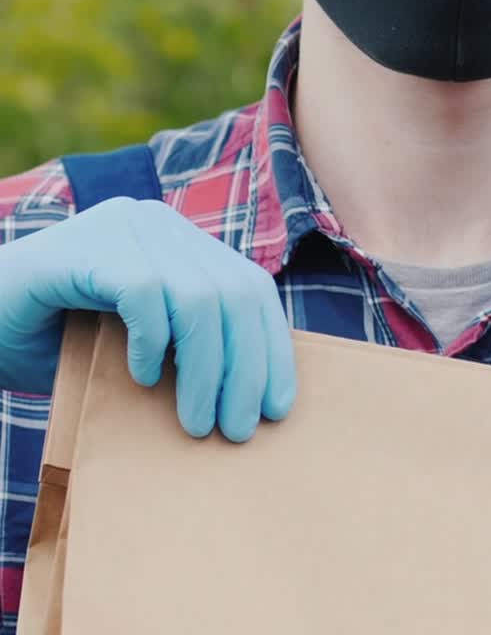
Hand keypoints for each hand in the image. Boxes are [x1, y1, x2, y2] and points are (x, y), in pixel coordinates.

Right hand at [0, 198, 295, 441]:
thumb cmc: (49, 341)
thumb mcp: (133, 346)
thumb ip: (183, 351)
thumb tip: (249, 401)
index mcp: (180, 241)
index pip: (250, 288)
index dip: (272, 347)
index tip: (279, 408)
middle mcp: (160, 223)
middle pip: (234, 293)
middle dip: (245, 366)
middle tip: (236, 430)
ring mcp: (125, 226)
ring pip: (198, 297)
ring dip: (204, 368)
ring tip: (196, 423)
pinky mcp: (87, 245)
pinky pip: (143, 291)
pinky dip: (151, 340)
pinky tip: (141, 378)